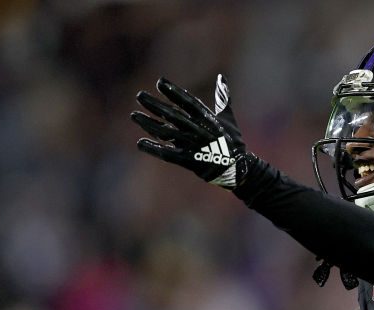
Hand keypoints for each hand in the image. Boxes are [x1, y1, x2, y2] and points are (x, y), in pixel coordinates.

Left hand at [131, 75, 249, 188]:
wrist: (238, 168)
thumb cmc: (232, 142)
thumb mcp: (228, 118)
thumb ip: (222, 98)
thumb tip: (222, 77)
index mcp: (208, 119)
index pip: (188, 102)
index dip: (174, 92)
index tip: (160, 82)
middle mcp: (199, 130)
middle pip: (173, 115)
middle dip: (155, 105)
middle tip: (140, 96)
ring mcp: (194, 146)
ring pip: (167, 133)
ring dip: (149, 124)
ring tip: (134, 116)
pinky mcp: (190, 161)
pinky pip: (168, 154)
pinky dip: (154, 149)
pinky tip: (140, 143)